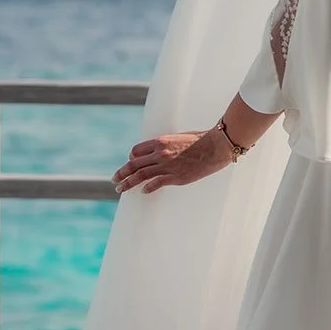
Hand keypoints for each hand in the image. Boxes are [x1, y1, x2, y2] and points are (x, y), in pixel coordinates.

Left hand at [112, 129, 230, 194]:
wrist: (216, 146)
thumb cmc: (200, 140)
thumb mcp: (179, 137)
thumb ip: (167, 145)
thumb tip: (159, 152)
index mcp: (160, 142)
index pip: (136, 151)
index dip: (131, 158)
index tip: (130, 164)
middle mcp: (160, 154)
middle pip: (134, 164)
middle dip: (122, 173)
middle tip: (114, 180)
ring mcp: (167, 166)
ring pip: (140, 175)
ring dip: (128, 183)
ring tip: (120, 189)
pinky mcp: (176, 177)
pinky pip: (156, 183)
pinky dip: (147, 188)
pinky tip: (143, 191)